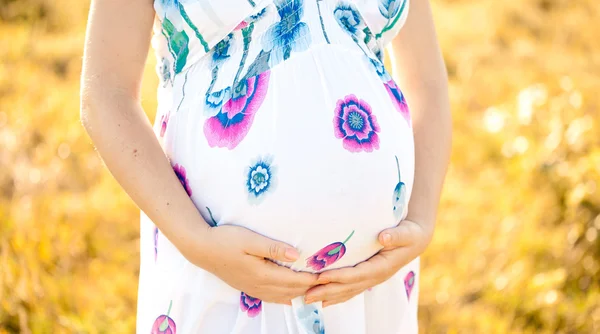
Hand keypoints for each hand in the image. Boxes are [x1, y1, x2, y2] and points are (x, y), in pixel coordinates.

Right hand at [185, 225, 318, 304]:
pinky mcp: (249, 288)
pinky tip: (293, 295)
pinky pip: (273, 297)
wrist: (202, 249)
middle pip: (291, 291)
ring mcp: (254, 289)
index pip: (294, 280)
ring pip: (283, 297)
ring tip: (316, 291)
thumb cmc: (226, 239)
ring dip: (300, 294)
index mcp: (262, 273)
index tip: (328, 274)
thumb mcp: (250, 240)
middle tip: (328, 283)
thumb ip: (273, 248)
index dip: (312, 279)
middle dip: (310, 288)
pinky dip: (287, 297)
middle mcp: (260, 285)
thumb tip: (297, 255)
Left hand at [304, 219, 432, 306]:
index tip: (321, 277)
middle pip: (348, 287)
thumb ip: (396, 235)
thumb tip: (384, 237)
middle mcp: (375, 277)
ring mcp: (371, 279)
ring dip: (327, 295)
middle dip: (326, 291)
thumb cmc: (410, 234)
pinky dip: (336, 295)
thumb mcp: (406, 233)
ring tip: (307, 298)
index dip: (338, 277)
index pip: (356, 274)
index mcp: (382, 267)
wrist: (416, 240)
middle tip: (306, 295)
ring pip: (347, 291)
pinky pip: (350, 289)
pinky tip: (323, 300)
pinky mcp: (367, 277)